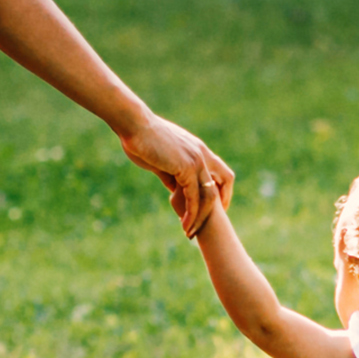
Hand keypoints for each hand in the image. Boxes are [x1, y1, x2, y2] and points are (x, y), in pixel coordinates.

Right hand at [119, 112, 234, 238]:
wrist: (134, 125)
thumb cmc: (141, 139)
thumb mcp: (161, 160)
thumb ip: (171, 174)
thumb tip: (174, 190)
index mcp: (198, 149)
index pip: (221, 172)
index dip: (221, 190)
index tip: (214, 207)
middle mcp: (202, 154)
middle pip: (224, 182)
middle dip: (219, 206)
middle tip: (207, 224)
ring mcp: (196, 160)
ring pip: (209, 195)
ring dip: (201, 216)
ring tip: (190, 232)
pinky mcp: (186, 168)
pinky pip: (194, 197)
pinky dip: (191, 213)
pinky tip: (184, 224)